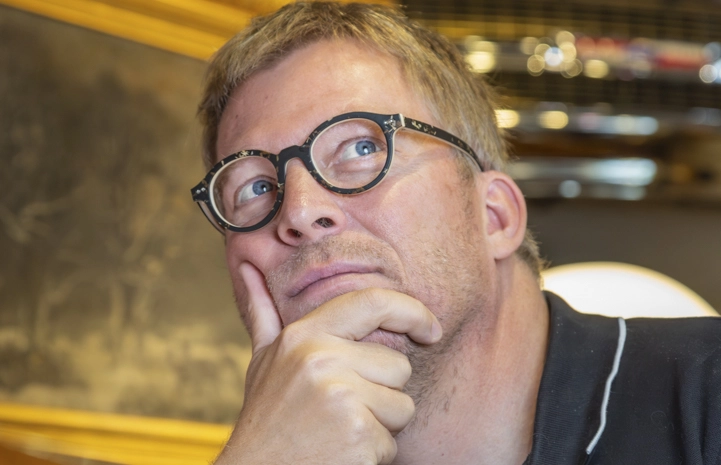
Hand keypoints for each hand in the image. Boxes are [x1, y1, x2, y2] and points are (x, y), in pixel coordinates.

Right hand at [213, 262, 441, 464]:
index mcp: (304, 335)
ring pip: (402, 405)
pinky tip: (342, 452)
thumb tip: (247, 265)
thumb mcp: (262, 361)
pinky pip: (393, 440)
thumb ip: (263, 312)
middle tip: (342, 410)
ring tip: (340, 430)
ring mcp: (341, 396)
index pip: (373, 302)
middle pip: (398, 365)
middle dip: (382, 392)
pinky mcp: (358, 433)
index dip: (412, 310)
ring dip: (381, 424)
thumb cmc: (267, 418)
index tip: (431, 329)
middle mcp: (322, 359)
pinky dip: (373, 452)